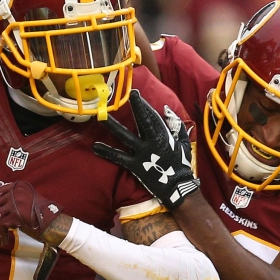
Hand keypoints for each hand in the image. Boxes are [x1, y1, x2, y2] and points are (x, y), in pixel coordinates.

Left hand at [0, 181, 63, 246]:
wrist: (52, 221)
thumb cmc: (40, 211)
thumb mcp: (27, 197)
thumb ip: (12, 195)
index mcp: (19, 186)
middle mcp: (16, 192)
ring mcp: (16, 203)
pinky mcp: (16, 215)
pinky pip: (0, 225)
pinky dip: (0, 234)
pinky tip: (3, 239)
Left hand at [93, 90, 199, 209]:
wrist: (178, 186)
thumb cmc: (182, 164)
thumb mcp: (183, 143)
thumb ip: (176, 125)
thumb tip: (166, 109)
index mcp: (164, 135)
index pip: (152, 116)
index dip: (143, 104)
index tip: (134, 93)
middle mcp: (152, 142)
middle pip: (141, 121)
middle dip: (133, 107)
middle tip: (120, 96)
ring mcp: (142, 153)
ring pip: (125, 137)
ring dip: (112, 126)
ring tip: (100, 118)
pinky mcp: (135, 165)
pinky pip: (119, 157)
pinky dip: (107, 152)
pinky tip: (95, 147)